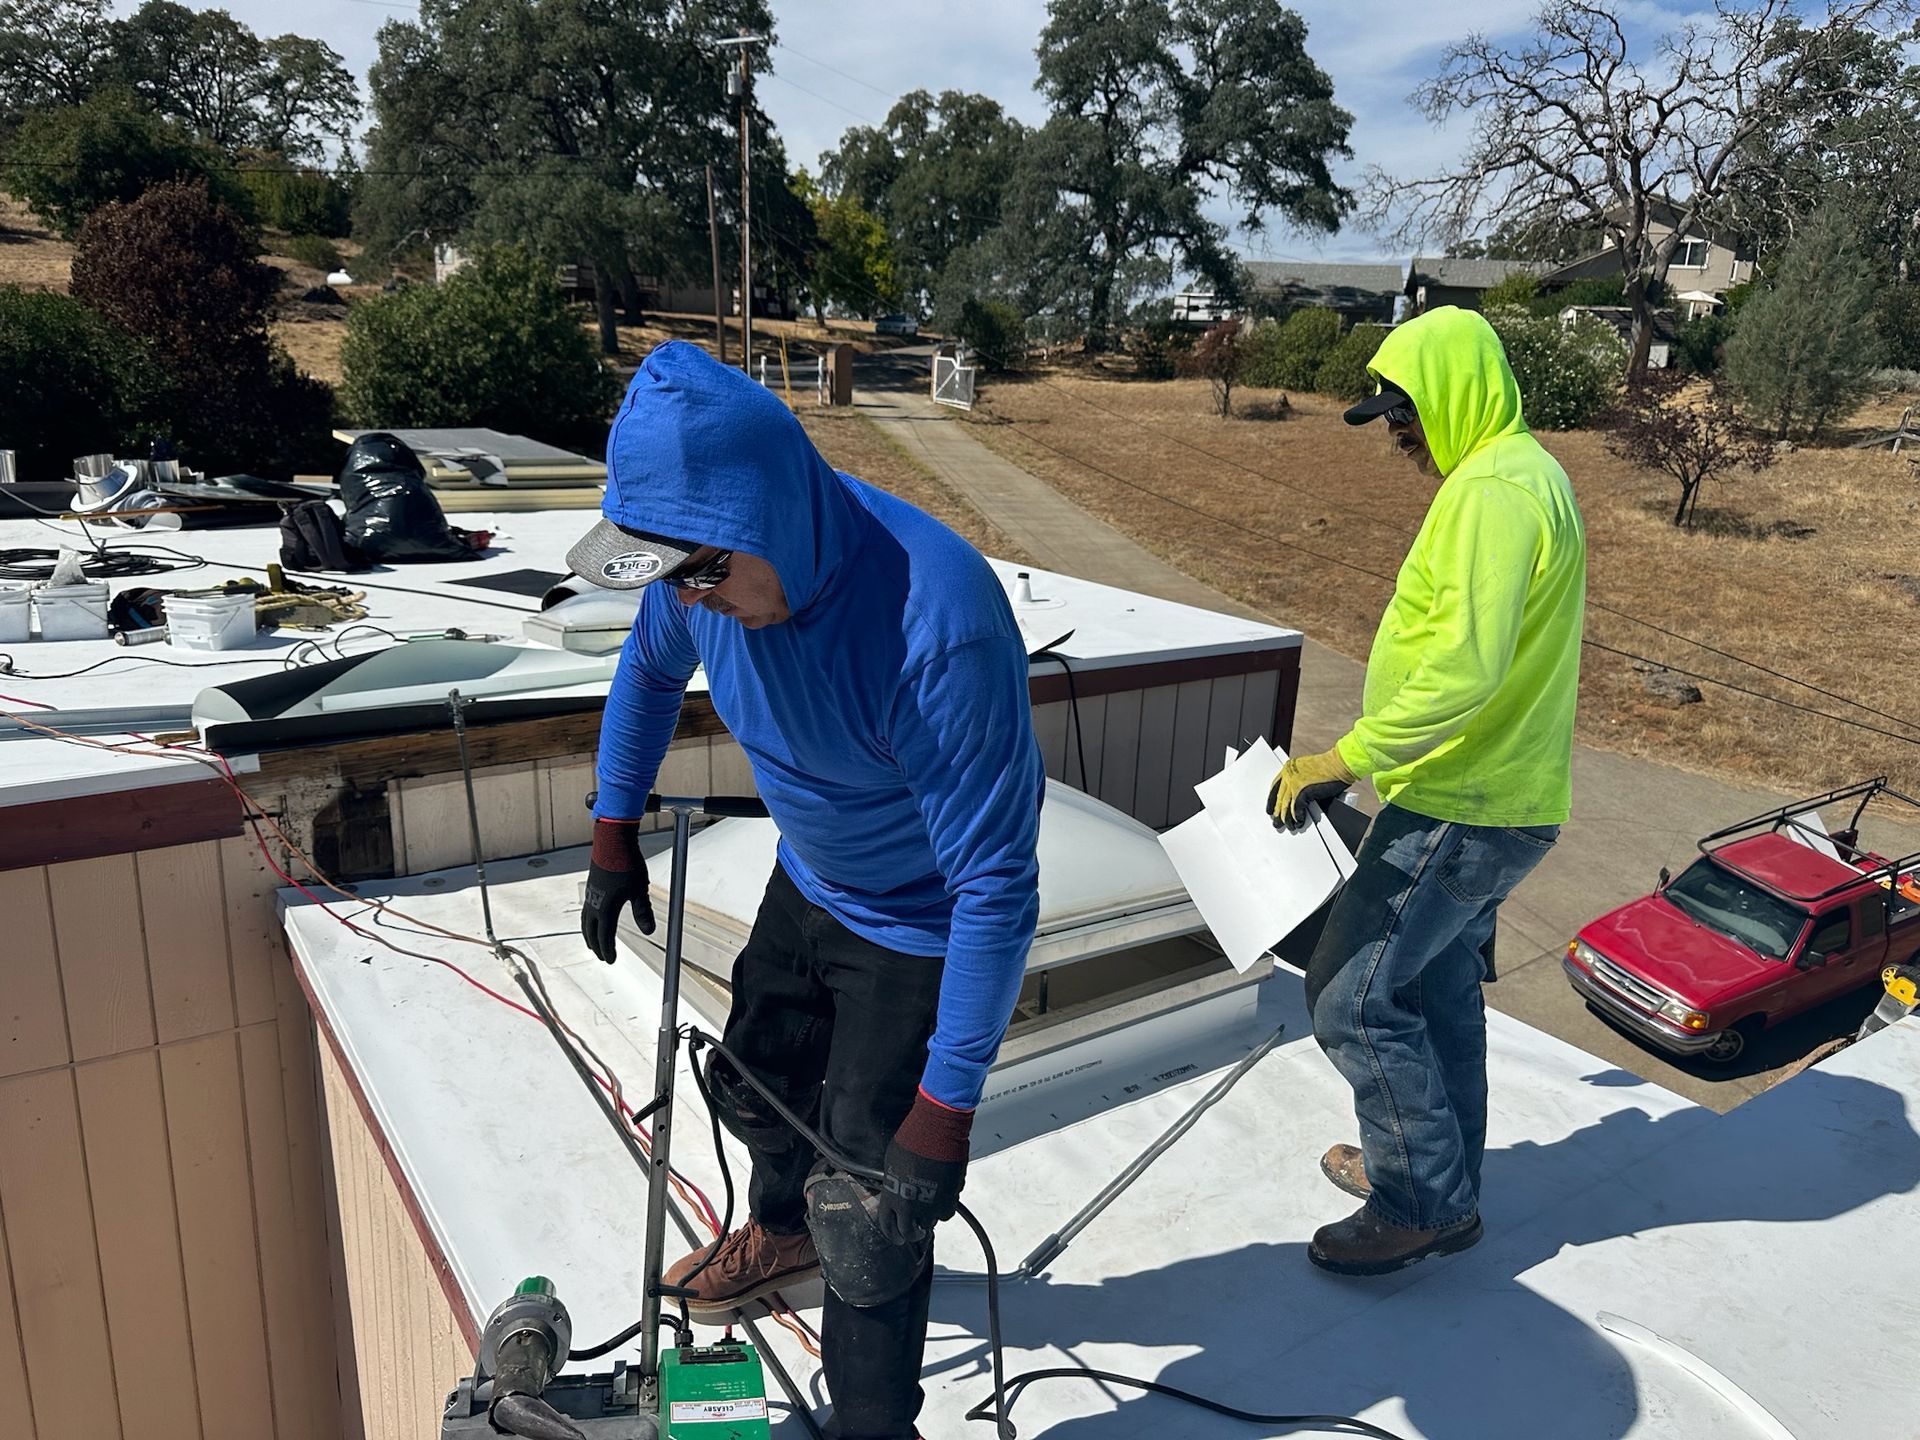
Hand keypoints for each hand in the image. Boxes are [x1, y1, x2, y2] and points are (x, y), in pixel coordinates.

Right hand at [580, 818, 652, 962]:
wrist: (612, 841)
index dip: (608, 950)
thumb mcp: (640, 890)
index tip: (611, 961)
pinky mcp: (591, 886)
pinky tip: (592, 918)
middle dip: (597, 946)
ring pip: (586, 921)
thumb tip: (650, 932)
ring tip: (592, 943)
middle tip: (603, 957)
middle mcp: (595, 904)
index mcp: (606, 909)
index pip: (605, 936)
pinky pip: (585, 910)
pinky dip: (587, 921)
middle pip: (592, 932)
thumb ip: (643, 912)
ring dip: (589, 935)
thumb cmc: (627, 864)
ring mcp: (591, 895)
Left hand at [875, 1090, 971, 1245]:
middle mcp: (909, 1206)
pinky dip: (944, 1209)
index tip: (896, 1235)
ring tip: (929, 1208)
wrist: (936, 1131)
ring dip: (928, 1219)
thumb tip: (897, 1189)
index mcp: (891, 1196)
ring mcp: (930, 1205)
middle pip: (908, 1233)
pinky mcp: (949, 1199)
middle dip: (911, 1234)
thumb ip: (894, 1183)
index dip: (892, 1232)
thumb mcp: (892, 1164)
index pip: (887, 1225)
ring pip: (929, 1224)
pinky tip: (942, 1199)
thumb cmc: (913, 1140)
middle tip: (914, 1232)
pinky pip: (946, 1213)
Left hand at [1267, 747, 1356, 829]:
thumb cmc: (1328, 766)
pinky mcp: (1302, 792)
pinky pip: (1297, 809)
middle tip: (1276, 822)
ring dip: (1287, 818)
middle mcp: (1288, 775)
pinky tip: (1299, 822)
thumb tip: (1297, 798)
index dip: (1272, 800)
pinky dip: (1298, 818)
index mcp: (1289, 768)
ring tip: (1288, 826)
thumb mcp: (1307, 770)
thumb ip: (1299, 781)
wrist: (1338, 765)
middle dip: (1278, 812)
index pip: (1275, 787)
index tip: (1270, 809)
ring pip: (1286, 806)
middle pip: (1279, 798)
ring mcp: (1294, 784)